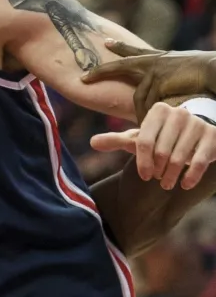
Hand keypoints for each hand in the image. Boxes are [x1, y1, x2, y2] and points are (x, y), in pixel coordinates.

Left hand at [84, 39, 215, 120]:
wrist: (214, 70)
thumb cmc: (203, 74)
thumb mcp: (182, 72)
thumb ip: (169, 78)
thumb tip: (160, 90)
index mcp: (159, 57)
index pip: (135, 50)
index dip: (120, 46)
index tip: (105, 41)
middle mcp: (153, 61)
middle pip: (120, 66)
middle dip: (101, 72)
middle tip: (84, 78)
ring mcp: (154, 70)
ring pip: (138, 96)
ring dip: (140, 112)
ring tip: (139, 127)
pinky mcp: (157, 81)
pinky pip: (147, 103)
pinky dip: (147, 115)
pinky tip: (146, 126)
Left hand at [89, 101, 215, 188]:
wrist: (195, 133)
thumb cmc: (161, 137)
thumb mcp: (139, 137)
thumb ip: (117, 140)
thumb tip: (92, 143)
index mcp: (158, 111)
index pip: (144, 141)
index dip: (142, 162)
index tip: (145, 176)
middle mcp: (179, 113)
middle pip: (162, 151)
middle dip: (158, 170)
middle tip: (157, 178)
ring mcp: (198, 124)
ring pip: (180, 158)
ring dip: (172, 175)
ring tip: (167, 183)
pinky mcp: (213, 135)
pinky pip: (200, 160)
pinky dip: (191, 176)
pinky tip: (185, 184)